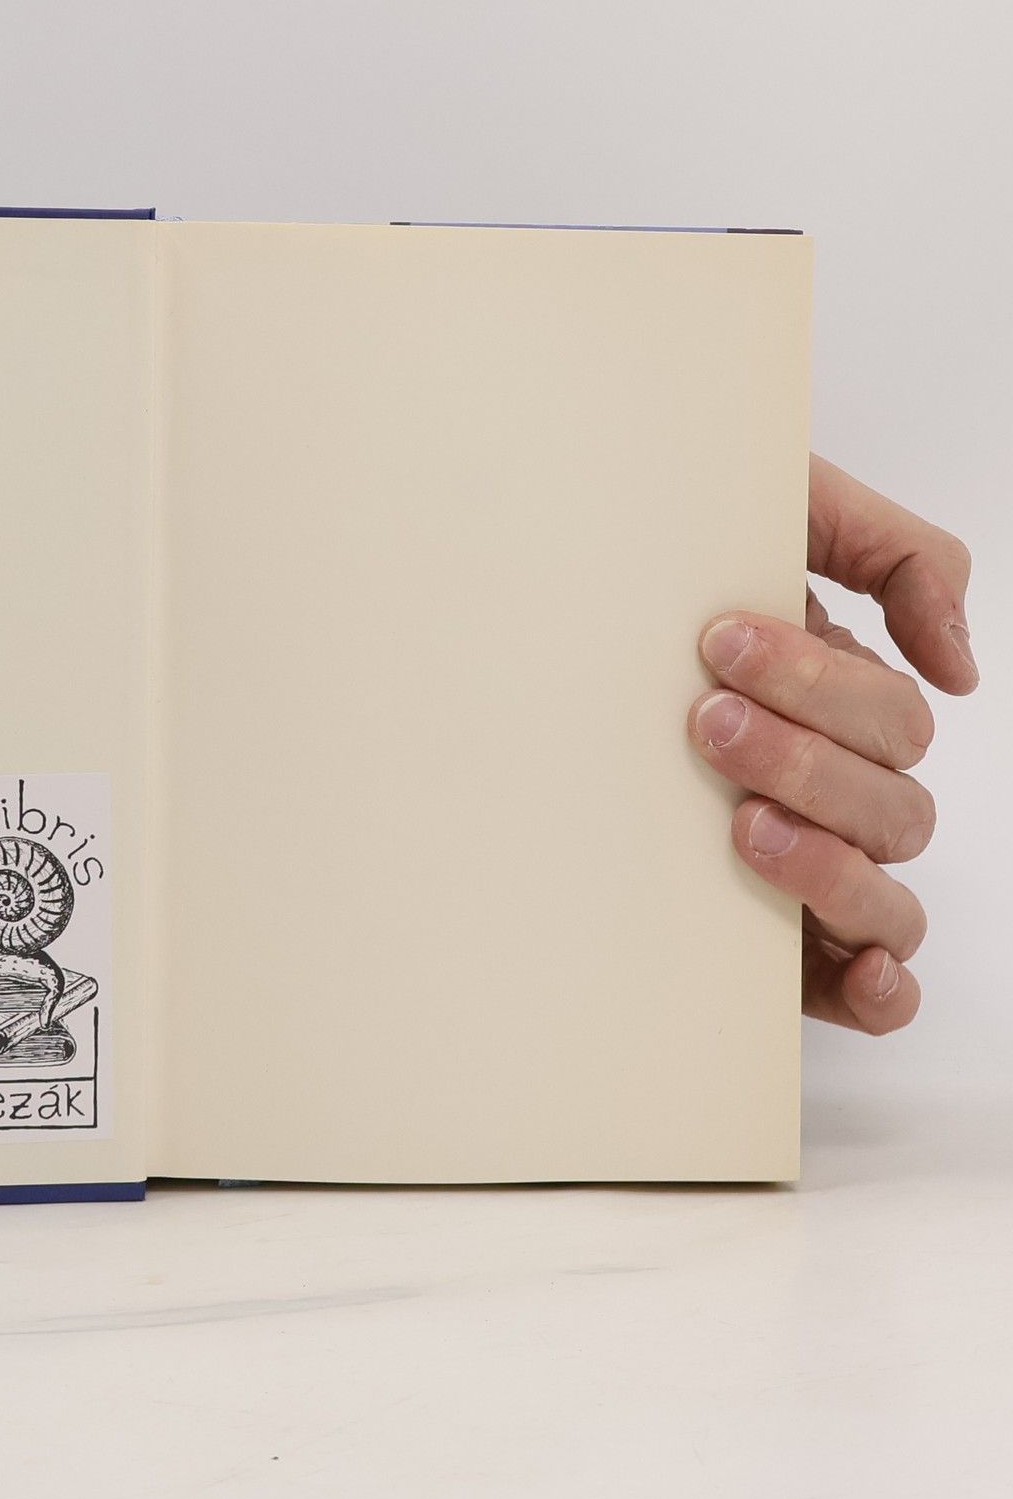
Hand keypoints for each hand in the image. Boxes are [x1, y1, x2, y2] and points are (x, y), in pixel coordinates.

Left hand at [689, 456, 974, 1033]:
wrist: (538, 605)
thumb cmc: (655, 568)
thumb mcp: (782, 513)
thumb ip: (898, 555)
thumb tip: (960, 668)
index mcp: (841, 705)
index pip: (891, 718)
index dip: (820, 684)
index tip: (714, 643)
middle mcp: (836, 788)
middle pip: (891, 804)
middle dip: (804, 758)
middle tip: (706, 721)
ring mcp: (813, 865)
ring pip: (885, 894)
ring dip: (825, 863)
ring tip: (742, 827)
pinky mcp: (779, 943)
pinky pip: (871, 983)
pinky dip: (878, 984)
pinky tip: (853, 971)